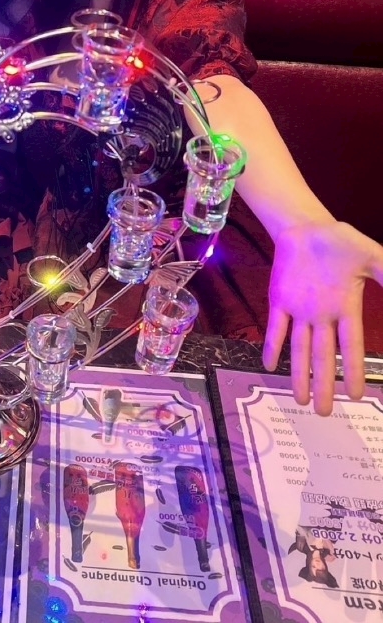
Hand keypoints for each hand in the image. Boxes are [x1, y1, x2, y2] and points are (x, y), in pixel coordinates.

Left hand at [262, 220, 382, 415]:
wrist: (307, 226)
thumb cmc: (339, 241)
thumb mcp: (370, 255)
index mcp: (346, 307)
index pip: (351, 346)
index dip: (354, 370)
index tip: (357, 395)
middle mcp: (323, 316)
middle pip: (324, 357)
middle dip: (324, 384)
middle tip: (323, 413)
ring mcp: (300, 309)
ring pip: (300, 348)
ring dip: (299, 374)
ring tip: (300, 400)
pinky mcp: (279, 300)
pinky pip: (276, 327)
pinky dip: (272, 346)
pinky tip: (270, 366)